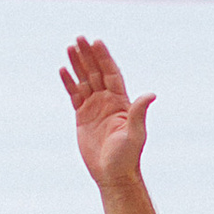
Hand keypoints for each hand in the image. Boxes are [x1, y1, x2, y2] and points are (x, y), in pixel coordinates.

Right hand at [60, 36, 154, 189]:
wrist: (113, 175)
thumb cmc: (127, 157)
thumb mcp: (135, 134)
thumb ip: (139, 112)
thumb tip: (151, 95)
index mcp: (121, 102)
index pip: (111, 73)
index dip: (104, 58)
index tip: (96, 42)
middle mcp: (108, 101)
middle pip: (96, 72)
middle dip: (88, 55)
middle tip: (79, 38)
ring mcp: (95, 108)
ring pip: (84, 80)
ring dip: (77, 64)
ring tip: (69, 48)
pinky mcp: (83, 117)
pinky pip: (74, 95)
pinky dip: (69, 83)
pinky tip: (63, 70)